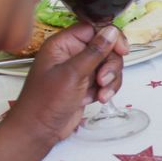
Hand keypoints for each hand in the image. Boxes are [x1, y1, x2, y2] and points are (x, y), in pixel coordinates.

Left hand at [6, 24, 126, 145]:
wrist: (39, 131)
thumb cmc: (46, 101)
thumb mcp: (72, 74)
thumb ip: (94, 52)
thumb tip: (111, 30)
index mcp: (63, 44)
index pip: (94, 29)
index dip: (110, 38)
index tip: (122, 51)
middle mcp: (72, 53)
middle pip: (106, 48)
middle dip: (110, 65)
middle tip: (103, 80)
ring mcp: (80, 69)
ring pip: (109, 65)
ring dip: (110, 80)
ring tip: (101, 94)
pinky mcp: (87, 84)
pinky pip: (107, 80)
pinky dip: (107, 89)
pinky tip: (98, 99)